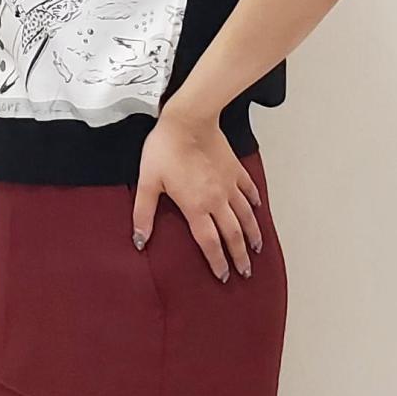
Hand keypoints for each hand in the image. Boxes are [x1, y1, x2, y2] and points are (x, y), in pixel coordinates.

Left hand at [131, 107, 263, 279]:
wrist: (189, 120)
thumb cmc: (165, 149)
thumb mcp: (148, 182)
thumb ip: (144, 214)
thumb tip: (139, 240)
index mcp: (196, 207)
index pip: (210, 242)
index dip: (217, 261)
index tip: (223, 276)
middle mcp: (217, 200)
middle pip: (233, 234)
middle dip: (240, 256)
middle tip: (245, 272)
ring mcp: (229, 185)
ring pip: (246, 216)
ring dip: (252, 234)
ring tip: (257, 248)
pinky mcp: (235, 169)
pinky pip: (248, 190)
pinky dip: (254, 202)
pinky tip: (257, 209)